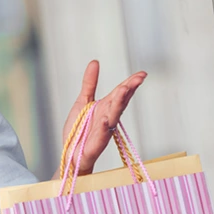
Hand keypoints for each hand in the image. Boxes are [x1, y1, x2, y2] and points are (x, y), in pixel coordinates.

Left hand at [57, 61, 146, 176]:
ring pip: (114, 114)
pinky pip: (103, 132)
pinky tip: (106, 118)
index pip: (121, 92)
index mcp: (106, 106)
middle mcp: (108, 116)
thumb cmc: (79, 128)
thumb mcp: (83, 101)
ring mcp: (105, 128)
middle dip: (129, 89)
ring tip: (125, 89)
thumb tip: (95, 62)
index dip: (131, 83)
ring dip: (120, 102)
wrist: (71, 151)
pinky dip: (105, 125)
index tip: (142, 74)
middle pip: (121, 101)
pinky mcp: (99, 141)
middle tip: (138, 78)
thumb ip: (90, 83)